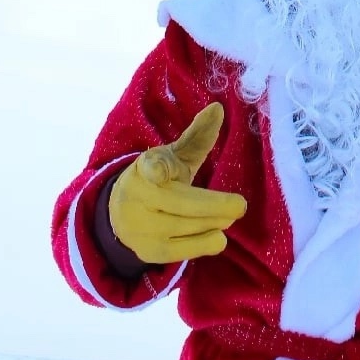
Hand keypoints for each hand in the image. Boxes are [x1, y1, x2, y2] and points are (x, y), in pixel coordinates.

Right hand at [108, 104, 246, 264]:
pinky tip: (218, 236)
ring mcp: (141, 227)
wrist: (120, 215)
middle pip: (181, 203)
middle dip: (213, 206)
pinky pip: (182, 250)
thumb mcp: (172, 156)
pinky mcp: (148, 251)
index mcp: (144, 168)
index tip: (161, 171)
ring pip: (185, 227)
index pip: (150, 167)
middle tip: (240, 205)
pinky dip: (204, 243)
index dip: (157, 168)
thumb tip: (218, 108)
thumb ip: (196, 136)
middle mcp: (138, 197)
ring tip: (230, 216)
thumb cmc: (157, 180)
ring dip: (213, 222)